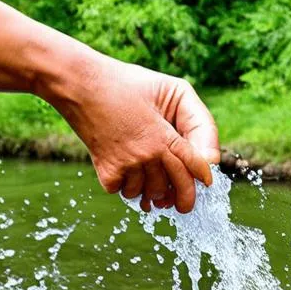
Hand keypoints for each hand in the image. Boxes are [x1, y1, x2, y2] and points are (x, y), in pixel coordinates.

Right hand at [52, 54, 218, 212]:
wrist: (81, 85)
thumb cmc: (129, 84)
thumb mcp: (170, 89)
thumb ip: (197, 119)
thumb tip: (208, 160)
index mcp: (165, 134)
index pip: (194, 165)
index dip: (202, 177)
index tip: (206, 184)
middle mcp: (147, 154)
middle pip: (177, 188)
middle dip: (184, 200)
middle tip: (183, 205)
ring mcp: (126, 165)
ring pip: (150, 193)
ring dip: (151, 189)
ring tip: (146, 173)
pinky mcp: (106, 172)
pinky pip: (124, 193)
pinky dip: (126, 186)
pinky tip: (125, 170)